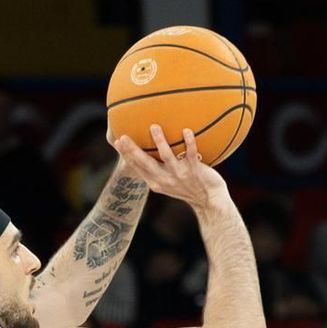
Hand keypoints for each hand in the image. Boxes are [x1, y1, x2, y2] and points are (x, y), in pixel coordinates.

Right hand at [109, 123, 229, 212]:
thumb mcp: (169, 181)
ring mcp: (179, 176)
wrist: (209, 201)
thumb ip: (159, 168)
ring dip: (160, 142)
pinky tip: (186, 130)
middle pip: (146, 163)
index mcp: (156, 182)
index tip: (117, 142)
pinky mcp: (194, 172)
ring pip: (167, 157)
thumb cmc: (189, 186)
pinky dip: (189, 142)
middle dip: (133, 150)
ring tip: (154, 127)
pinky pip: (191, 155)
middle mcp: (165, 180)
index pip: (137, 168)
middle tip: (123, 137)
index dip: (126, 155)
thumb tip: (150, 147)